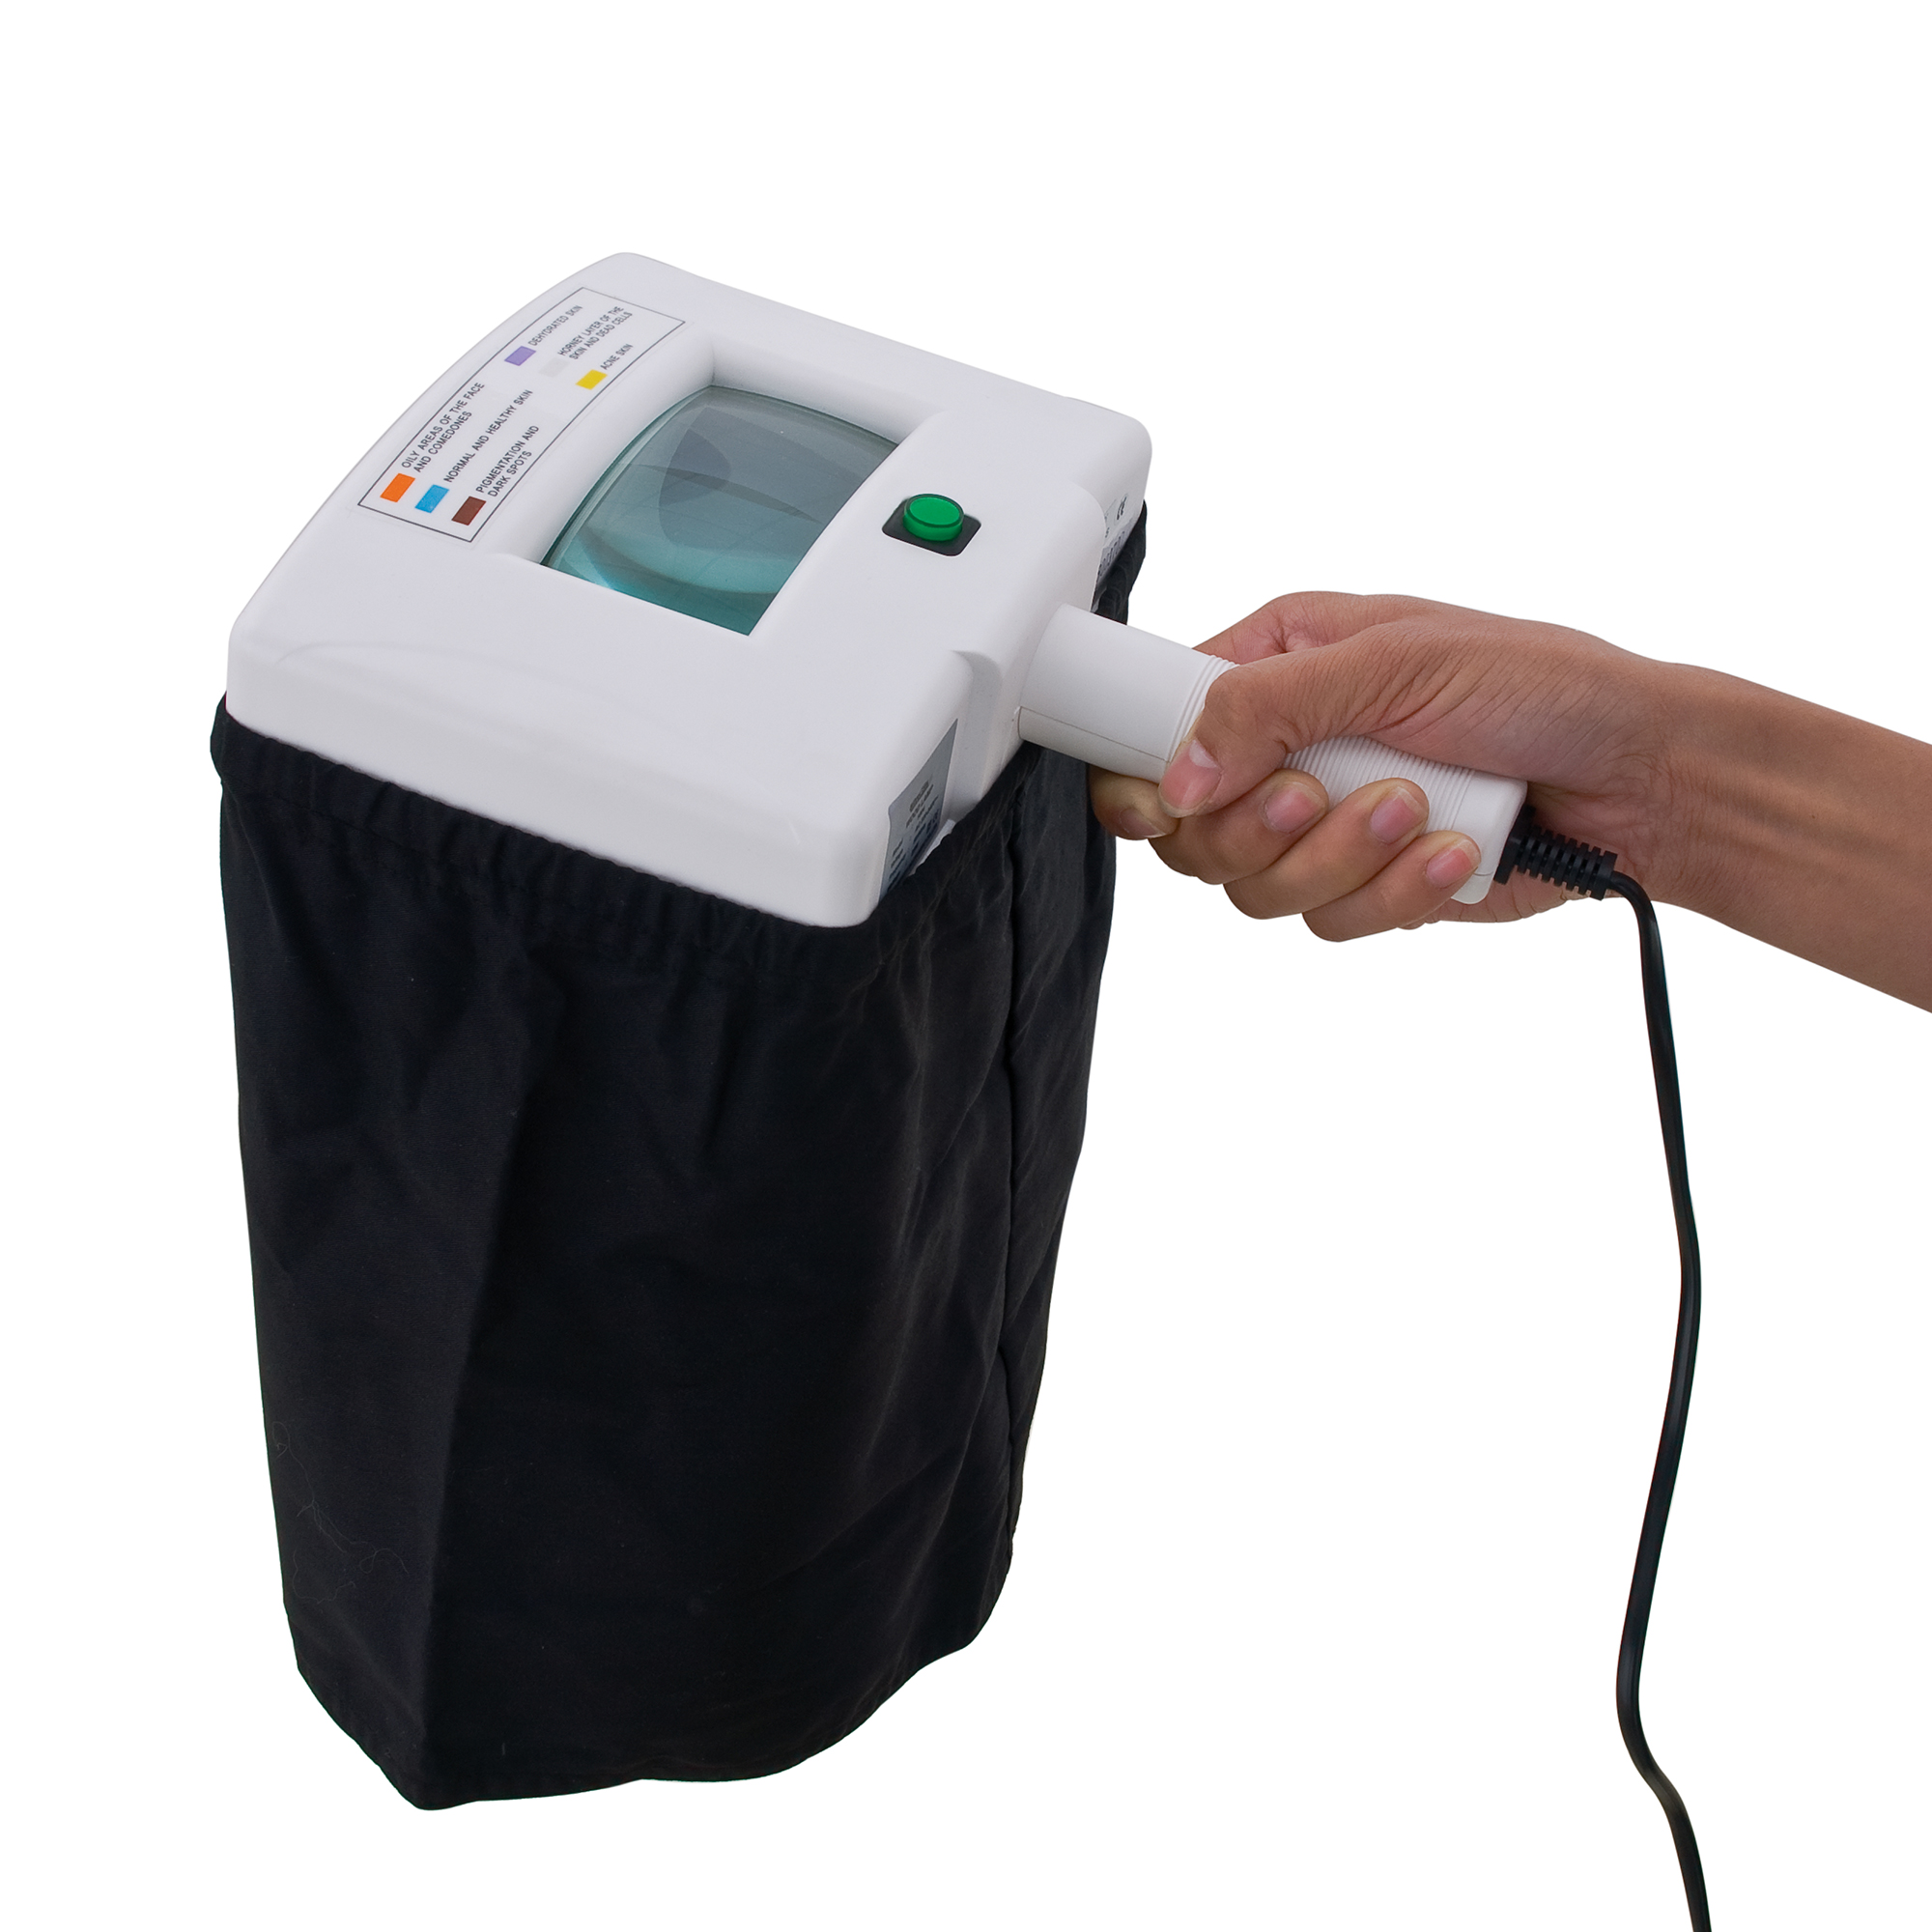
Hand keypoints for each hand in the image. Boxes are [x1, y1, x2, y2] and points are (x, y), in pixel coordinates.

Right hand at [1088, 592, 1679, 939]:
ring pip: (1256, 888)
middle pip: (1192, 829)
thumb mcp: (1397, 660)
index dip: (1149, 775)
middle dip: (1260, 827)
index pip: (1158, 725)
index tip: (1170, 801)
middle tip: (1315, 795)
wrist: (1639, 777)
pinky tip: (1451, 849)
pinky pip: (1328, 920)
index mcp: (1279, 663)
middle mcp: (1290, 745)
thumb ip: (1268, 707)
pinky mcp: (1367, 885)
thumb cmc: (1542, 684)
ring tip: (1416, 810)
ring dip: (1340, 857)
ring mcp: (1326, 822)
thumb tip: (1177, 773)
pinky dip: (1395, 892)